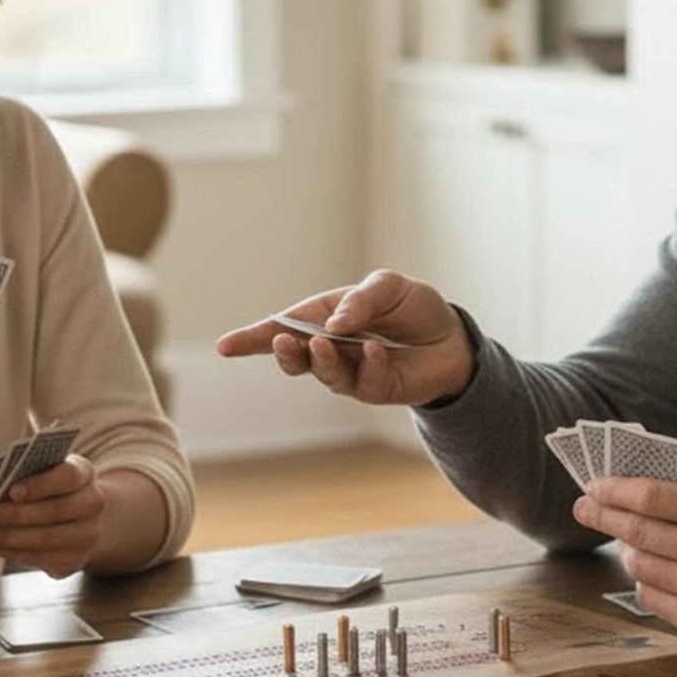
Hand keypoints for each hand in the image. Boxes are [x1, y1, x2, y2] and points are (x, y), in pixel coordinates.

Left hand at [0, 453, 103, 576]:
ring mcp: (87, 535)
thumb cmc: (50, 488)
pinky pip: (39, 559)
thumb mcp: (44, 471)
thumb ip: (25, 472)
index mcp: (84, 473)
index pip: (67, 476)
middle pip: (52, 512)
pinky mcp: (76, 559)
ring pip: (44, 540)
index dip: (40, 485)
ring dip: (5, 538)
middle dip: (12, 515)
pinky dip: (9, 552)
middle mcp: (92, 504)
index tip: (12, 491)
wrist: (78, 517)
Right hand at [215, 269, 475, 406]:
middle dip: (282, 352)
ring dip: (322, 360)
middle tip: (283, 341)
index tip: (225, 347)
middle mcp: (329, 348)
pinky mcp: (374, 390)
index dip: (250, 339)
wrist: (451, 336)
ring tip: (325, 343)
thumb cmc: (411, 306)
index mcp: (323, 317)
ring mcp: (349, 372)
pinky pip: (364, 382)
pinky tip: (378, 350)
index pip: (281, 328)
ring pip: (323, 374)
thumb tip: (335, 325)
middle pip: (293, 358)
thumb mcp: (388, 286)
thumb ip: (360, 300)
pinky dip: (369, 365)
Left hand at [576, 477, 676, 642]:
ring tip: (626, 539)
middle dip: (602, 516)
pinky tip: (652, 568)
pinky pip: (648, 595)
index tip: (593, 486)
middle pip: (636, 531)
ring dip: (625, 549)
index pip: (650, 498)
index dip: (614, 490)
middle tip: (583, 507)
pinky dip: (644, 578)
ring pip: (637, 565)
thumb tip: (622, 494)